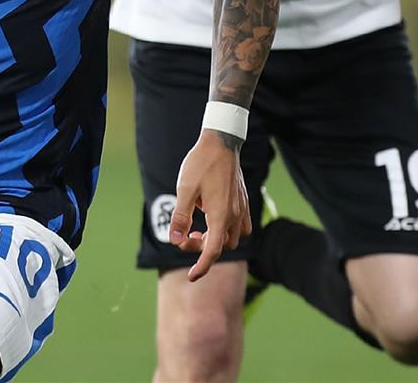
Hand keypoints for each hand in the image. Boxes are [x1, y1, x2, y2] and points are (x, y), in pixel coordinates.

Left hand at [169, 129, 252, 281]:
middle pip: (222, 246)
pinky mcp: (243, 200)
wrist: (221, 141)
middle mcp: (235, 215)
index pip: (213, 252)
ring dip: (216, 240)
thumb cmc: (200, 164)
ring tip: (199, 230)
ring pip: (234, 238)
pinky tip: (215, 220)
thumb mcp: (184, 190)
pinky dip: (229, 231)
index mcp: (221, 216)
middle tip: (185, 236)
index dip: (201, 267)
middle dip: (203, 248)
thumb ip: (180, 217)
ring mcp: (242, 208)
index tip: (191, 276)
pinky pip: (243, 225)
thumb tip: (173, 240)